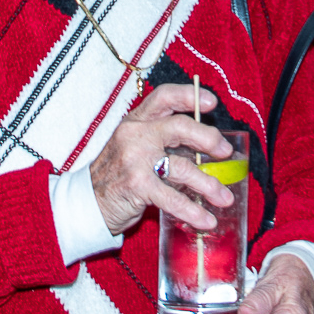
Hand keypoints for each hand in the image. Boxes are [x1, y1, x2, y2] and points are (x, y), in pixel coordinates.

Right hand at [90, 84, 235, 234]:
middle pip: (180, 127)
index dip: (190, 95)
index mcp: (136, 121)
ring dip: (209, 184)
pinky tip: (207, 218)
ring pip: (183, 167)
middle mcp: (135, 135)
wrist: (87, 203)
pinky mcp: (138, 187)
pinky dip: (194, 210)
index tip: (212, 102)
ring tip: (225, 197)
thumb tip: (207, 145)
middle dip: (209, 139)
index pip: (163, 97)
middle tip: (225, 152)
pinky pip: (174, 199)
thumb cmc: (117, 175)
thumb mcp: (135, 147)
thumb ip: (165, 141)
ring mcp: (135, 160)